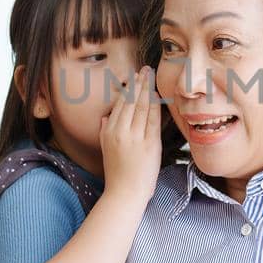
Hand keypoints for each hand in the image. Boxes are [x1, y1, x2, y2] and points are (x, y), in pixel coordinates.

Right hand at [99, 66, 161, 204]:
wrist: (124, 193)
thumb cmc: (117, 172)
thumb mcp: (105, 148)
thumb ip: (105, 130)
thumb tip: (107, 116)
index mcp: (109, 131)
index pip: (119, 104)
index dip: (128, 88)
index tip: (134, 76)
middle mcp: (120, 132)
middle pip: (130, 102)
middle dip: (138, 83)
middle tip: (145, 69)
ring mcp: (135, 138)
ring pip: (141, 107)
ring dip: (146, 90)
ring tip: (151, 77)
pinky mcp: (149, 145)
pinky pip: (152, 120)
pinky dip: (155, 106)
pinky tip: (157, 96)